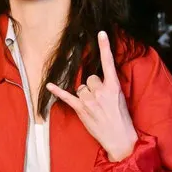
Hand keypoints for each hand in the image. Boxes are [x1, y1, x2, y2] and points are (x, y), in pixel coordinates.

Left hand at [46, 31, 137, 161]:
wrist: (119, 138)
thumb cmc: (121, 119)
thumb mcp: (120, 98)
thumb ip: (109, 86)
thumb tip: (97, 82)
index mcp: (113, 86)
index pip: (108, 63)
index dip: (105, 47)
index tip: (100, 33)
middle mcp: (100, 91)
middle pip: (90, 78)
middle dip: (93, 87)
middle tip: (100, 101)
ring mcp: (89, 100)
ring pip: (81, 88)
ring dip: (85, 95)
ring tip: (94, 108)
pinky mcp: (81, 109)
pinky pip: (66, 97)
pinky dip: (57, 91)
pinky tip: (49, 85)